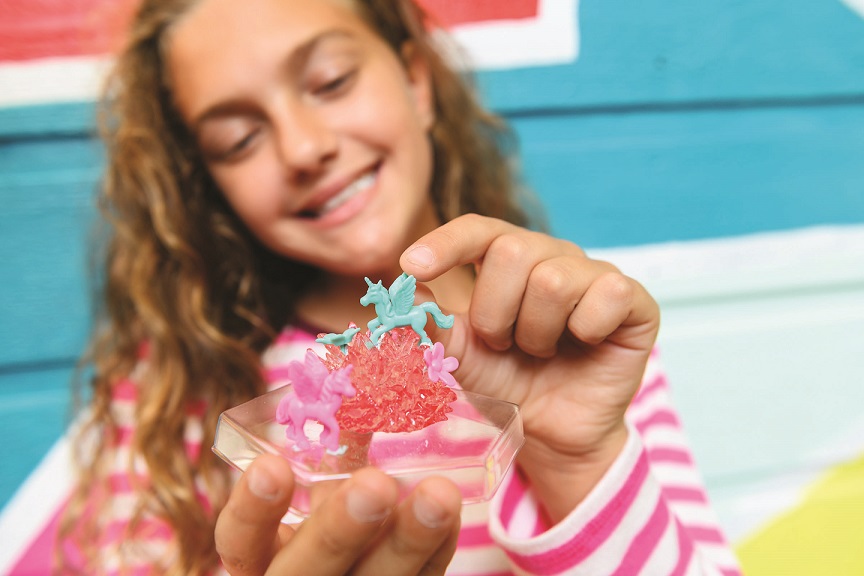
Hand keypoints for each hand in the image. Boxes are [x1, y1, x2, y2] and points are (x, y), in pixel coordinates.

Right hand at [216, 454, 461, 574]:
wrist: (361, 562)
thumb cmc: (332, 518)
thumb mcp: (320, 492)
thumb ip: (331, 454)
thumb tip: (360, 383)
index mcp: (262, 557)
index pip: (240, 543)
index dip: (253, 510)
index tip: (270, 465)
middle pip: (308, 574)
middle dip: (339, 530)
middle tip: (374, 485)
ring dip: (407, 540)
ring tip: (438, 494)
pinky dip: (438, 547)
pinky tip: (452, 511)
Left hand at [401, 214, 659, 521]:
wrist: (552, 431)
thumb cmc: (508, 382)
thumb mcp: (462, 358)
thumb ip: (436, 327)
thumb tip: (408, 295)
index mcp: (507, 259)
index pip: (478, 229)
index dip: (446, 243)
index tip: (412, 265)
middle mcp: (552, 256)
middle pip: (513, 250)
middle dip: (495, 311)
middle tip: (504, 344)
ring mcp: (594, 275)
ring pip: (554, 278)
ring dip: (536, 331)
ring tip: (540, 351)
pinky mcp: (634, 301)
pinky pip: (608, 294)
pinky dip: (586, 329)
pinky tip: (584, 344)